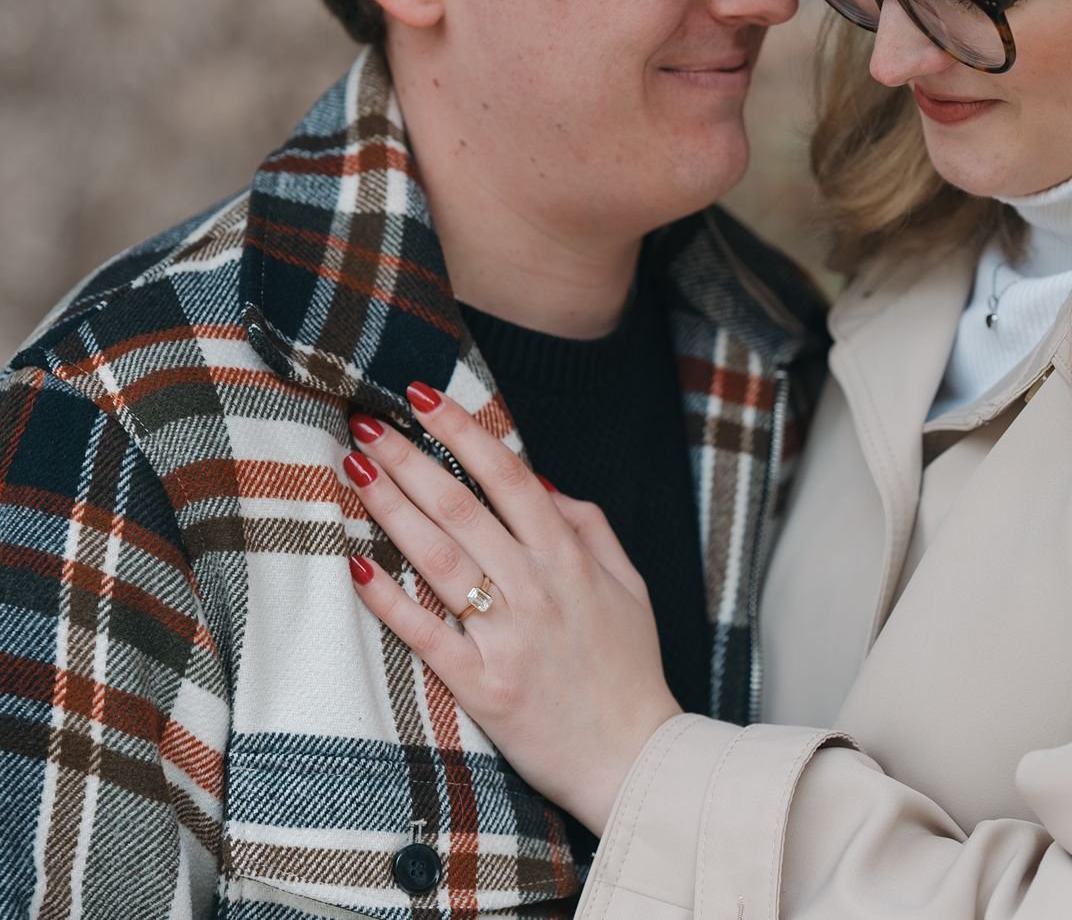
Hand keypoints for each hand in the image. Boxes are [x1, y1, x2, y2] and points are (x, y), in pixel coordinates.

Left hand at [342, 382, 682, 834]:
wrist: (634, 757)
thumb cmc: (629, 670)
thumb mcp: (630, 586)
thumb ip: (591, 528)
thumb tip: (542, 484)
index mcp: (571, 558)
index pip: (508, 476)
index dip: (462, 431)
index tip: (423, 397)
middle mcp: (537, 587)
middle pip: (461, 507)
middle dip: (409, 458)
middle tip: (366, 424)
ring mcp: (508, 637)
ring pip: (438, 558)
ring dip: (391, 509)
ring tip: (354, 469)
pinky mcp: (483, 685)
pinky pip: (426, 635)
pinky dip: (389, 600)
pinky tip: (356, 565)